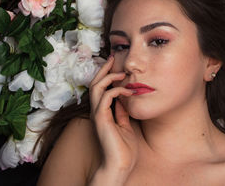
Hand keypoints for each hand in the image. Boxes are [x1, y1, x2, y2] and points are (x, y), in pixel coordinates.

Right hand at [89, 55, 137, 180]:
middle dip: (104, 69)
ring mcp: (98, 115)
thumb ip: (122, 113)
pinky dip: (116, 91)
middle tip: (113, 57)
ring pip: (96, 87)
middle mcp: (98, 112)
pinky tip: (128, 92)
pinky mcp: (102, 119)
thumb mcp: (126, 125)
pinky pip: (105, 98)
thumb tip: (124, 100)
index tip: (116, 64)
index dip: (106, 75)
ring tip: (122, 73)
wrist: (121, 166)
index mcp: (103, 112)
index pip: (100, 88)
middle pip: (95, 83)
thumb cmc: (125, 149)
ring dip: (109, 77)